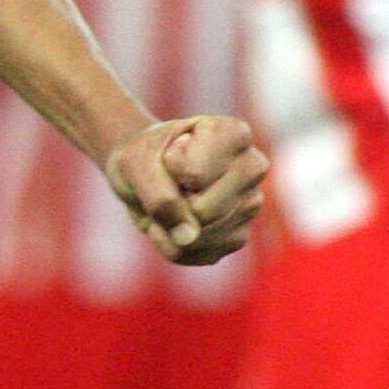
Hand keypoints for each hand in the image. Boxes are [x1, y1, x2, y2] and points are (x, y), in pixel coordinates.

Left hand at [104, 115, 268, 264]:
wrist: (145, 169)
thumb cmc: (144, 156)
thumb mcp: (136, 164)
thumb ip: (159, 197)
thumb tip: (188, 238)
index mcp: (234, 134)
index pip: (195, 174)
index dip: (168, 168)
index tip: (170, 152)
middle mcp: (252, 168)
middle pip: (204, 210)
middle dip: (171, 202)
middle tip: (169, 180)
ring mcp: (250, 205)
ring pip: (201, 236)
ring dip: (168, 225)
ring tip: (172, 199)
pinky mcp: (238, 237)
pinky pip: (197, 254)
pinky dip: (171, 243)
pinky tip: (173, 220)